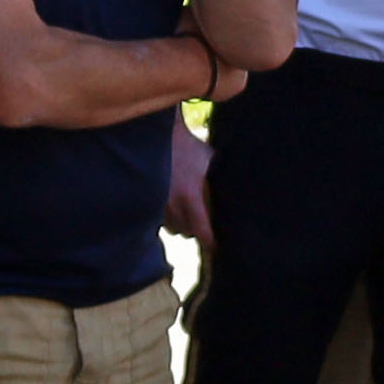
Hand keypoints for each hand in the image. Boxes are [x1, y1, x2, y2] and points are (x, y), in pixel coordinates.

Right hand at [161, 117, 215, 246]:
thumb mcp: (210, 161)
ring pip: (172, 227)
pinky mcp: (148, 200)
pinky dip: (168, 217)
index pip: (201, 230)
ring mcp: (158, 203)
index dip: (210, 241)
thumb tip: (235, 195)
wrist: (161, 136)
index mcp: (190, 196)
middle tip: (203, 223)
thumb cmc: (189, 147)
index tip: (216, 246)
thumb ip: (217, 180)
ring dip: (181, 225)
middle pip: (186, 232)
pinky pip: (160, 218)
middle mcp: (172, 204)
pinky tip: (175, 208)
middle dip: (195, 230)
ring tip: (188, 215)